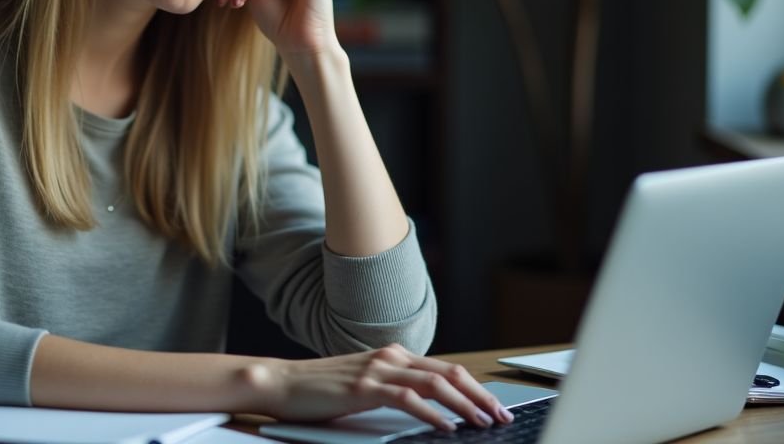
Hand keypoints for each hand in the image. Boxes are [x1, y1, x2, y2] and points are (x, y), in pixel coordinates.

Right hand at [252, 344, 513, 430]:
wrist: (282, 383)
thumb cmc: (321, 390)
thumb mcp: (366, 386)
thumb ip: (396, 390)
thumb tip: (433, 410)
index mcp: (394, 355)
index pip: (447, 369)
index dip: (475, 388)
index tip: (495, 407)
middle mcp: (390, 357)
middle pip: (449, 373)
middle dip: (480, 396)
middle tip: (501, 416)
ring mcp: (377, 369)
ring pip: (435, 383)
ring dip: (465, 405)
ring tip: (483, 423)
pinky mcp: (364, 387)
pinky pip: (408, 398)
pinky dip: (432, 413)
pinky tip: (447, 428)